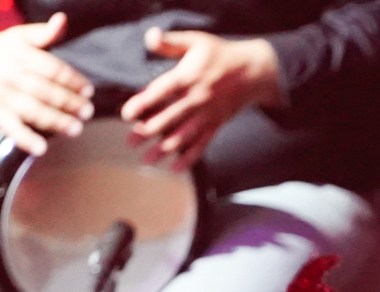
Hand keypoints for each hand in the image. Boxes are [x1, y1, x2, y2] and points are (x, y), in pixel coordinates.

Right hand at [0, 13, 94, 156]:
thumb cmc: (1, 49)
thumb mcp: (21, 36)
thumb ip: (45, 33)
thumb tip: (62, 20)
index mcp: (19, 53)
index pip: (51, 68)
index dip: (72, 80)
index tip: (88, 90)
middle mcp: (10, 74)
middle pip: (45, 91)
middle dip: (69, 103)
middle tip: (87, 112)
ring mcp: (2, 95)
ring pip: (32, 110)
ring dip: (56, 121)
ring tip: (76, 129)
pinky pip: (11, 128)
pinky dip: (26, 139)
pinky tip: (41, 148)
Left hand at [122, 28, 281, 170]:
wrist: (253, 71)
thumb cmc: (219, 54)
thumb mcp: (196, 41)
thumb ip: (171, 41)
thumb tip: (150, 36)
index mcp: (189, 76)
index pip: (162, 91)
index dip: (143, 103)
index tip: (127, 114)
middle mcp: (197, 98)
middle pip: (170, 118)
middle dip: (148, 132)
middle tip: (130, 142)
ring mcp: (207, 115)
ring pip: (184, 136)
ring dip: (164, 149)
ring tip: (147, 160)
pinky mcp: (216, 125)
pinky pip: (202, 145)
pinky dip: (189, 158)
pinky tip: (175, 168)